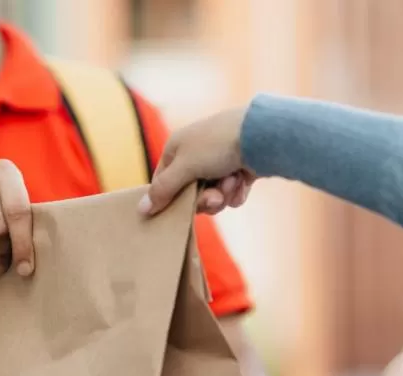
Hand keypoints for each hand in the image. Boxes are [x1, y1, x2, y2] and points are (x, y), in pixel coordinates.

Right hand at [139, 107, 256, 216]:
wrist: (261, 135)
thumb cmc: (217, 145)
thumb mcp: (185, 167)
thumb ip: (163, 190)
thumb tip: (141, 210)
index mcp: (177, 148)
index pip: (162, 181)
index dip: (168, 198)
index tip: (175, 212)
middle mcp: (195, 154)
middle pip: (189, 194)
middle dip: (204, 199)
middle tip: (214, 197)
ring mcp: (218, 162)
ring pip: (212, 196)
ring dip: (222, 195)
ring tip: (232, 181)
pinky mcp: (238, 170)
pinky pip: (230, 194)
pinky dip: (236, 191)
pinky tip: (243, 179)